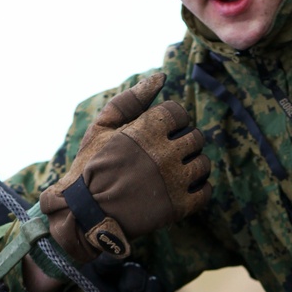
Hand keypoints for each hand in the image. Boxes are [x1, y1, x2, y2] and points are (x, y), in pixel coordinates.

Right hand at [38, 73, 211, 262]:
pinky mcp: (178, 207)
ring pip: (204, 164)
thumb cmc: (90, 167)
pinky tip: (182, 190)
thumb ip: (131, 100)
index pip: (179, 113)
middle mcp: (164, 153)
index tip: (157, 136)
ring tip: (173, 174)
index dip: (170, 123)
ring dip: (193, 166)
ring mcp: (173, 181)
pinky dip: (198, 190)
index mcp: (147, 129)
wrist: (85, 214)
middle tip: (165, 157)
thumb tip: (161, 77)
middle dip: (183, 144)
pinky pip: (205, 192)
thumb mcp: (102, 127)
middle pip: (196, 138)